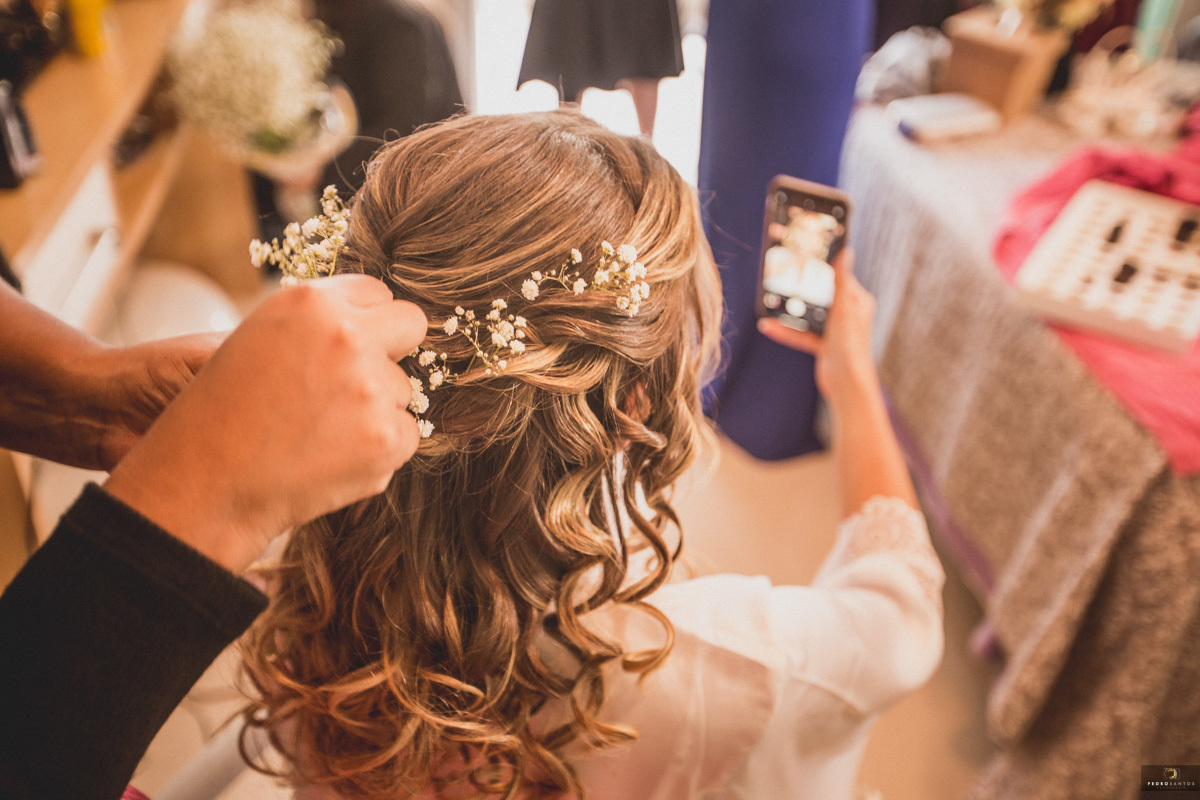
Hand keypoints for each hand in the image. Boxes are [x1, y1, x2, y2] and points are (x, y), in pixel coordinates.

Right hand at [105, 275, 426, 572]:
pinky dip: (379, 450)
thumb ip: (317, 325)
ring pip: (402, 390)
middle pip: (411, 324)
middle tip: (362, 381)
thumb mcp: (259, 340)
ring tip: (321, 434)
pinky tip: (333, 459)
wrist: (207, 483)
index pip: (376, 293)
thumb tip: (371, 325)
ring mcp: (372, 388)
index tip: (352, 344)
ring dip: (376, 410)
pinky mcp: (387, 437)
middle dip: (395, 348)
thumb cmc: (225, 413)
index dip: (365, 320)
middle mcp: (347, 337)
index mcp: (311, 303)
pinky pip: (406, 434)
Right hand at [757, 249, 879, 404]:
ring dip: (790, 312)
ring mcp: (835, 331)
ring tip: (770, 304)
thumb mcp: (843, 307)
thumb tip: (846, 252)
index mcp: (858, 302)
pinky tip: (768, 327)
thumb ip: (841, 280)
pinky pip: (802, 334)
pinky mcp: (823, 345)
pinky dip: (786, 331)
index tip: (805, 258)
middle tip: (783, 277)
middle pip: (821, 296)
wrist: (846, 382)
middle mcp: (848, 314)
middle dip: (802, 290)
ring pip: (808, 316)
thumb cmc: (850, 344)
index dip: (823, 268)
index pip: (840, 278)